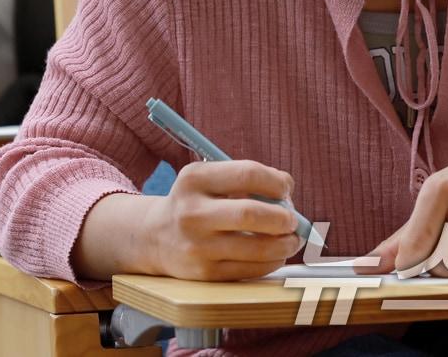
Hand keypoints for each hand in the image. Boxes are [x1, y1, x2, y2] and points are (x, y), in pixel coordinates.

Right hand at [137, 160, 302, 280]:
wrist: (155, 237)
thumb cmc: (195, 203)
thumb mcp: (208, 180)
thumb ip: (246, 178)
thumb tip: (287, 190)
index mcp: (194, 179)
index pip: (247, 174)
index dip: (276, 182)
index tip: (285, 189)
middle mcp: (192, 212)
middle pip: (251, 213)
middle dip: (284, 217)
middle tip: (293, 220)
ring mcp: (198, 246)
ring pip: (258, 247)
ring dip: (286, 243)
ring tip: (291, 239)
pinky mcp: (206, 273)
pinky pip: (253, 269)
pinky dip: (273, 261)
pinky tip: (274, 253)